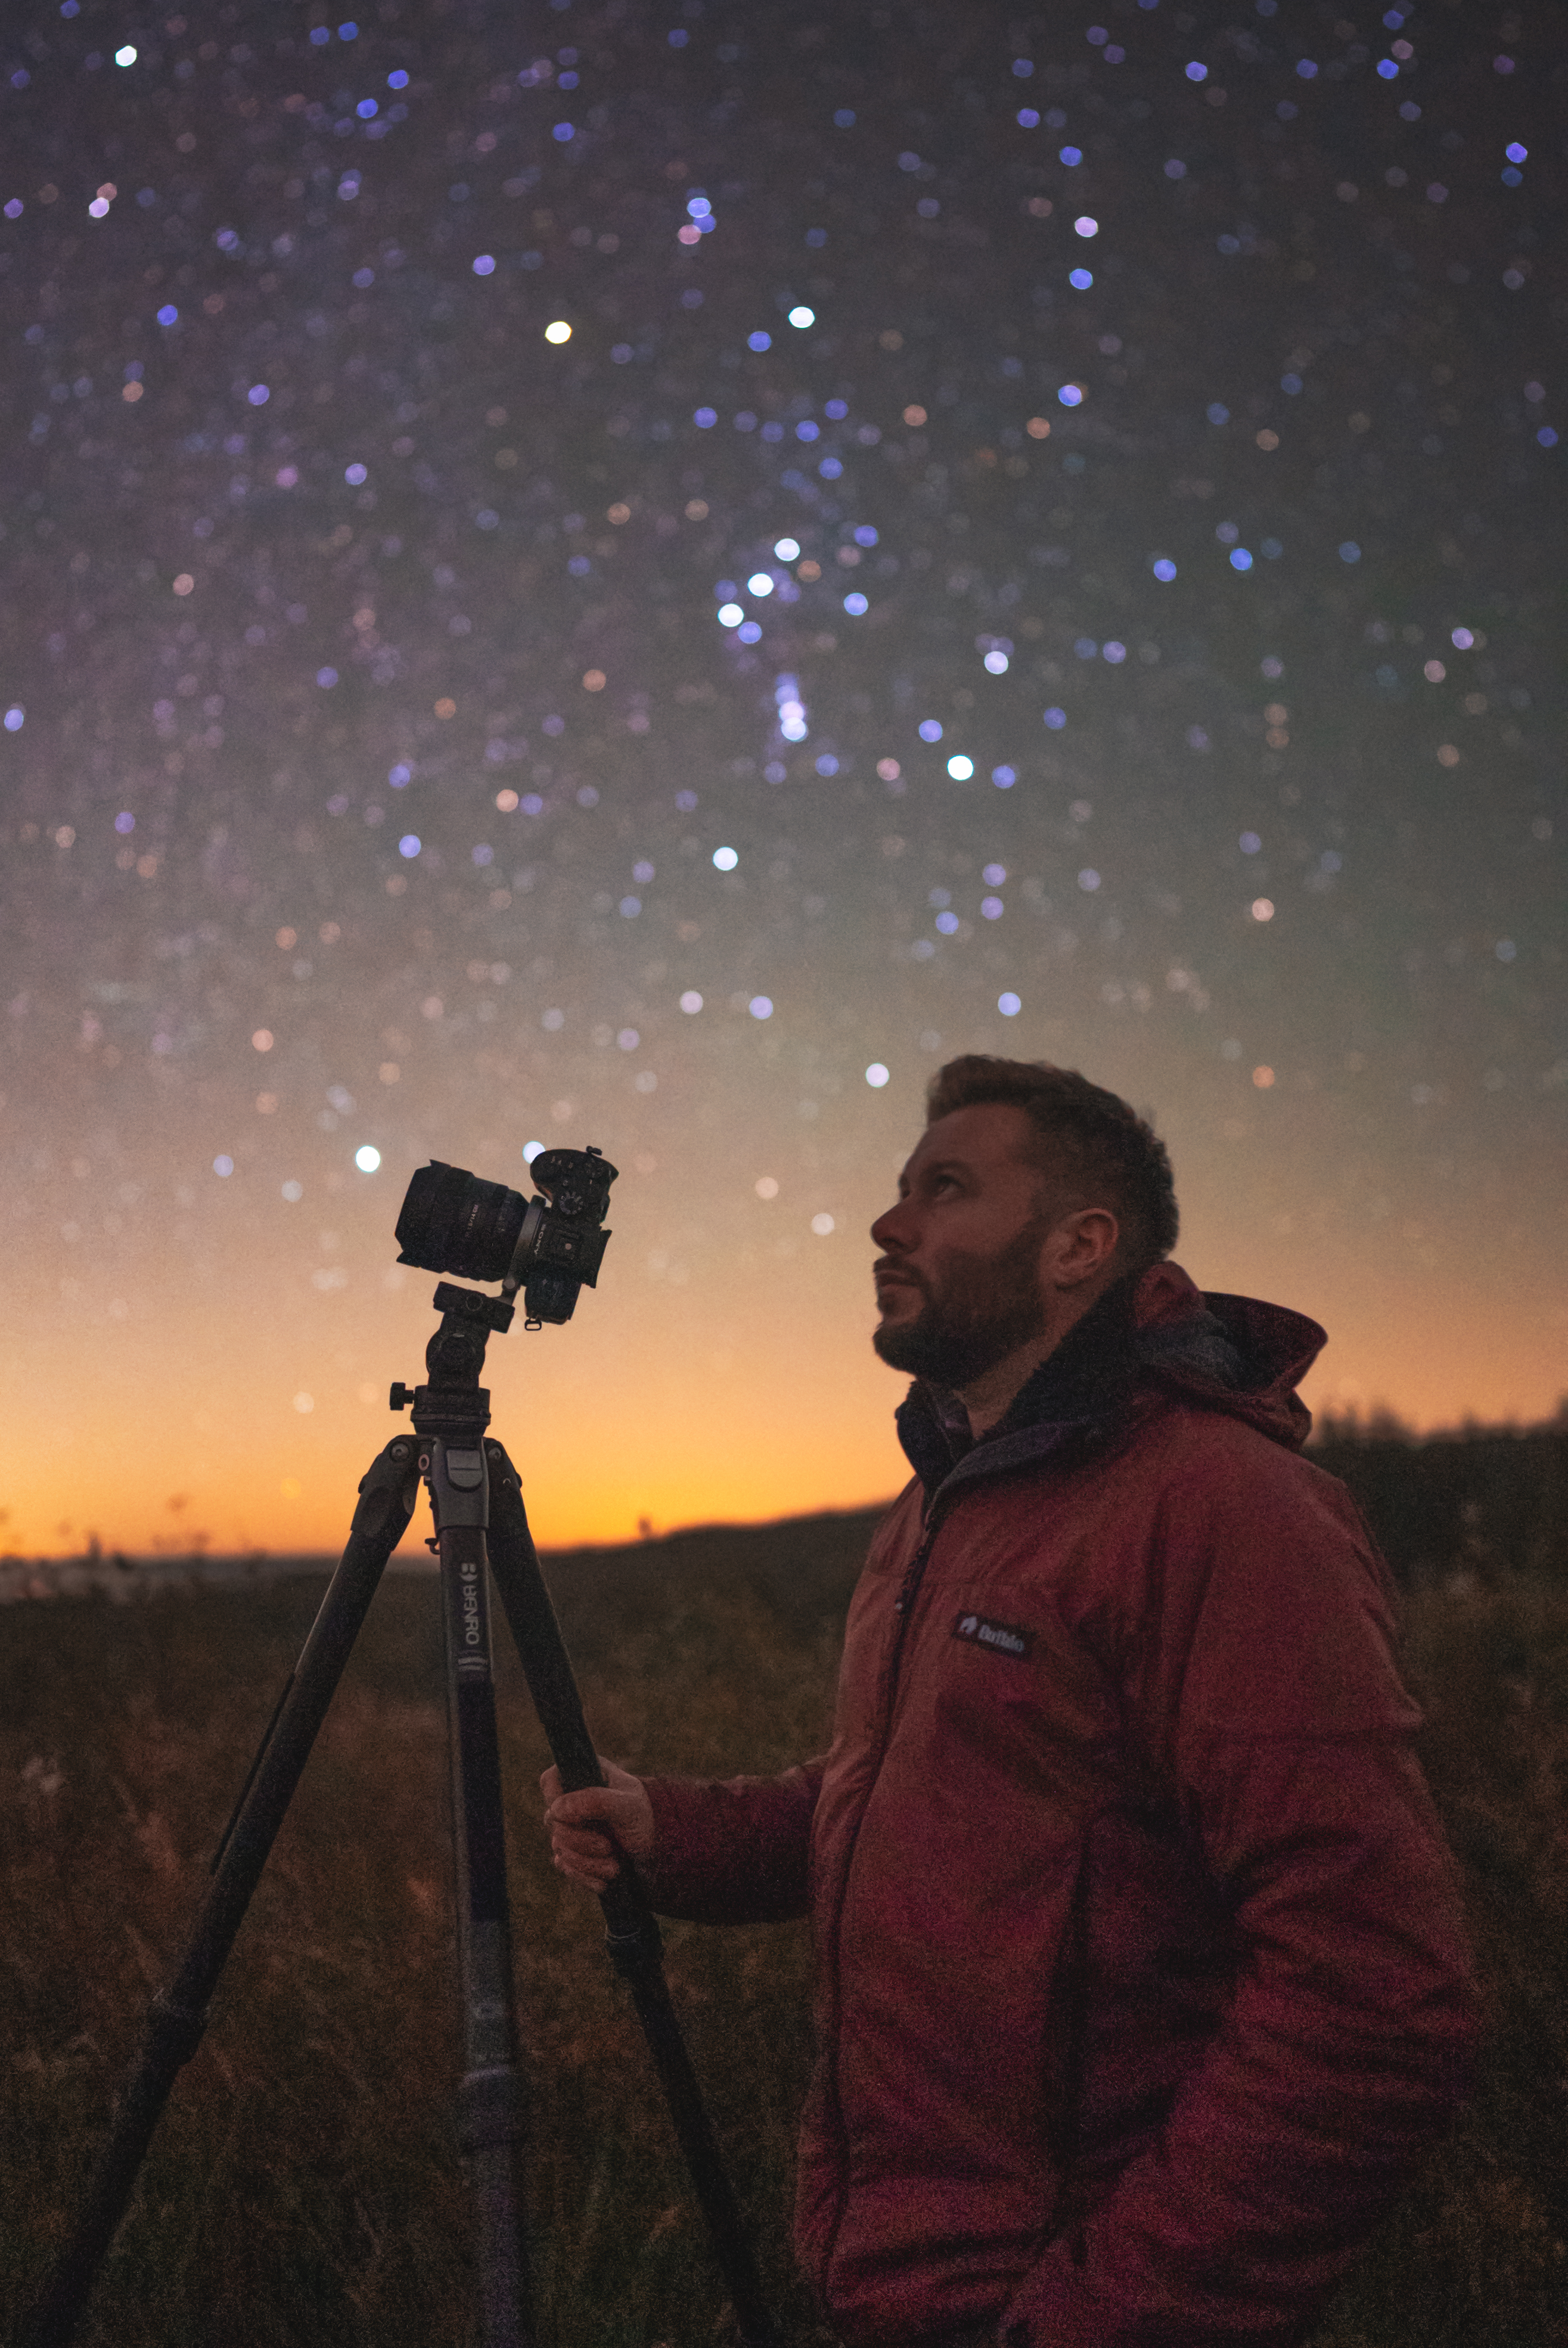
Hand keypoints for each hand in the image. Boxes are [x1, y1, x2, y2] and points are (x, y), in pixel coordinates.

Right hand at [541, 1755, 655, 1890]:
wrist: (657, 1850)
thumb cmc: (644, 1817)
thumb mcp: (627, 1804)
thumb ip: (596, 1801)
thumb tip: (558, 1808)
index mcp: (585, 1777)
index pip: (550, 1781)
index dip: (555, 1799)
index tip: (576, 1816)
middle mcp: (574, 1801)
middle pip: (552, 1821)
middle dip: (580, 1841)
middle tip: (607, 1847)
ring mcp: (571, 1827)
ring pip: (559, 1848)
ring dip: (586, 1862)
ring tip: (614, 1867)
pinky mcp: (573, 1852)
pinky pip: (564, 1866)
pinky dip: (584, 1876)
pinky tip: (603, 1880)